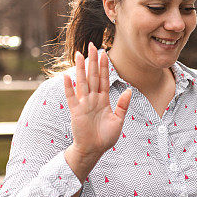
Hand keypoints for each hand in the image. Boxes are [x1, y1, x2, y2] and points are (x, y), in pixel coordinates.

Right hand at [63, 42, 131, 160]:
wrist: (93, 150)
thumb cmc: (105, 137)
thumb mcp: (118, 120)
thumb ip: (123, 105)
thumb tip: (129, 90)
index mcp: (103, 100)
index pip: (103, 79)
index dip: (104, 66)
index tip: (104, 52)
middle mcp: (93, 99)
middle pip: (93, 76)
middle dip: (93, 61)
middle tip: (92, 46)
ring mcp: (83, 104)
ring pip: (82, 82)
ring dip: (81, 69)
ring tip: (79, 54)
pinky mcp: (76, 112)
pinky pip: (72, 97)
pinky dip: (69, 87)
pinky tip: (67, 76)